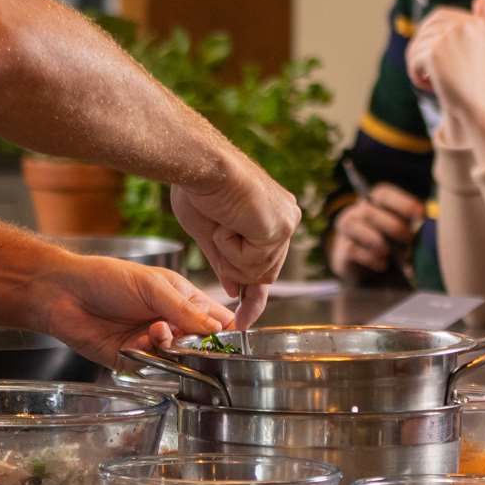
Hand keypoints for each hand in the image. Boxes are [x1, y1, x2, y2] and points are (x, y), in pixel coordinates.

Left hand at [32, 256, 234, 366]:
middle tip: (184, 334)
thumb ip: (186, 309)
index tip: (225, 339)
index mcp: (181, 298)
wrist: (64, 294)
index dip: (223, 331)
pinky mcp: (132, 359)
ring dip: (170, 347)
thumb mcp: (153, 286)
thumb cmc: (108, 278)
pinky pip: (151, 367)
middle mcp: (170, 322)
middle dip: (195, 342)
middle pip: (199, 344)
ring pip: (177, 358)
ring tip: (156, 331)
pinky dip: (148, 355)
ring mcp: (151, 342)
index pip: (215, 319)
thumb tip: (217, 329)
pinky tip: (136, 341)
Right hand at [166, 155, 295, 326]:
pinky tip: (226, 222)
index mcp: (273, 217)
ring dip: (229, 256)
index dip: (254, 295)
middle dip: (236, 270)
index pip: (267, 265)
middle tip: (218, 237)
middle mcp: (286, 219)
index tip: (243, 321)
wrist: (198, 164)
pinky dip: (230, 249)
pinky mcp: (279, 228)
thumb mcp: (212, 234)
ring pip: (256, 273)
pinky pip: (251, 264)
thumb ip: (227, 264)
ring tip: (221, 222)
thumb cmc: (199, 188)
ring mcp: (285, 224)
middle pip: (263, 274)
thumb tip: (236, 292)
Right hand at [326, 182, 424, 281]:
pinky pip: (351, 249)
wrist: (368, 270)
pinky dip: (369, 257)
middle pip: (369, 211)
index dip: (402, 202)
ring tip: (390, 252)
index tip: (421, 214)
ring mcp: (347, 231)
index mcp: (376, 202)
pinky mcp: (341, 251)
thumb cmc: (393, 245)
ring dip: (376, 240)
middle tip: (409, 241)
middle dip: (393, 226)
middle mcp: (357, 211)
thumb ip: (414, 230)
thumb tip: (430, 234)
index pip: (383, 194)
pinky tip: (382, 264)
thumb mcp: (404, 234)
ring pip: (354, 225)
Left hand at [411, 5, 484, 109]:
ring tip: (429, 81)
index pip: (441, 16)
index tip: (438, 58)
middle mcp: (462, 25)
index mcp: (475, 24)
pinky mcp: (434, 52)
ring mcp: (447, 37)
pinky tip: (428, 87)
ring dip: (419, 64)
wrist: (482, 108)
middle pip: (426, 28)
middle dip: (422, 47)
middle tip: (426, 69)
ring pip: (418, 44)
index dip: (433, 36)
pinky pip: (414, 59)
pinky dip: (416, 75)